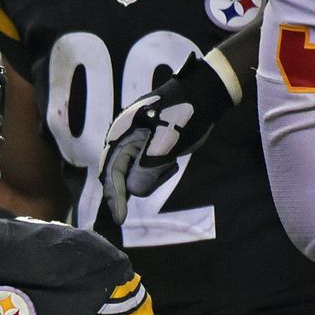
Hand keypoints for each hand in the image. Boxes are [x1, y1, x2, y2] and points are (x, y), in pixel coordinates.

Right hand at [100, 51, 238, 224]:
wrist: (203, 95)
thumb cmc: (185, 113)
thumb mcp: (168, 141)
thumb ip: (148, 167)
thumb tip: (133, 191)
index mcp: (121, 133)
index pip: (111, 171)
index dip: (114, 197)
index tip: (120, 220)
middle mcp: (122, 139)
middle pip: (117, 175)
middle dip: (130, 187)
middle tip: (144, 195)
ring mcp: (134, 144)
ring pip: (132, 175)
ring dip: (150, 177)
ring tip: (172, 162)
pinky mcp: (146, 148)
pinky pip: (144, 170)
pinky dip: (156, 173)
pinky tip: (172, 161)